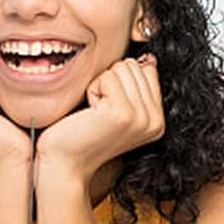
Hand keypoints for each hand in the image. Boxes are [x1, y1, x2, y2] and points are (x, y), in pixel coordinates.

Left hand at [35, 54, 164, 190]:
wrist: (65, 164)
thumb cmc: (83, 134)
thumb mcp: (119, 110)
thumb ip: (136, 87)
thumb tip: (148, 59)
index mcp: (157, 120)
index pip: (147, 70)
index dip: (120, 81)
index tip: (109, 108)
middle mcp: (155, 120)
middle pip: (134, 66)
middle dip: (110, 81)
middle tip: (100, 111)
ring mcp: (141, 117)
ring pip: (121, 68)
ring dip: (100, 84)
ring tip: (95, 112)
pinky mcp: (122, 113)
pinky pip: (107, 76)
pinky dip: (92, 89)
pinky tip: (90, 112)